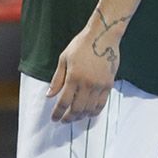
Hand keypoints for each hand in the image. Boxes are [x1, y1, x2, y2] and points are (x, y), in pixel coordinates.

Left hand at [47, 9, 127, 123]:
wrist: (102, 36)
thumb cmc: (81, 45)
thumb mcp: (64, 59)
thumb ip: (57, 79)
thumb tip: (49, 96)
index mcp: (73, 77)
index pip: (63, 102)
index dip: (57, 113)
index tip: (54, 119)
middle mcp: (86, 84)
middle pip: (76, 109)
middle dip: (68, 118)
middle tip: (63, 120)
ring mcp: (99, 85)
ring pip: (89, 109)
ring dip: (80, 116)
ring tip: (74, 117)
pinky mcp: (108, 85)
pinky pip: (101, 104)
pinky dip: (94, 112)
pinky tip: (88, 113)